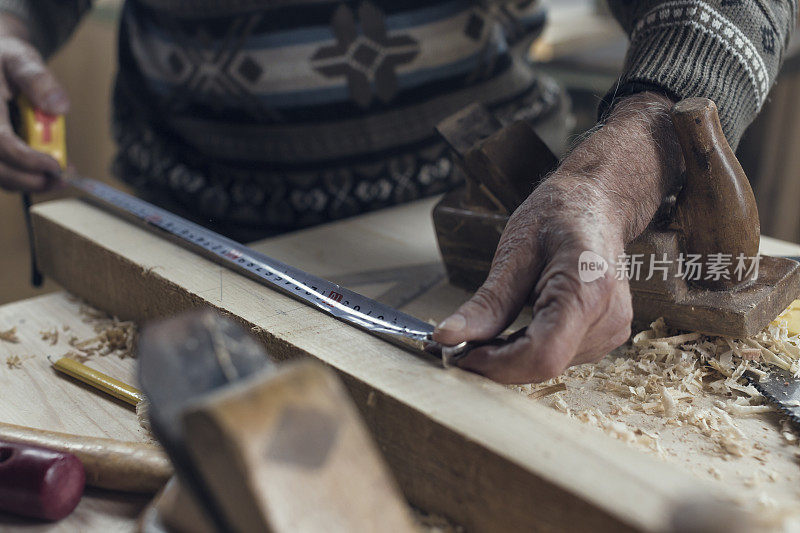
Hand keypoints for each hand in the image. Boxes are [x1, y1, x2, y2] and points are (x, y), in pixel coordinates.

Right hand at [0, 13, 67, 191]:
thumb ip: (37, 79)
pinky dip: (24, 176)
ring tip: (59, 177)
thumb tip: (60, 107)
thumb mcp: (21, 59)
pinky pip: (2, 172)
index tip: (55, 165)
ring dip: (29, 182)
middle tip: (61, 178)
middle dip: (30, 179)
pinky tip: (46, 171)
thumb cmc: (6, 59)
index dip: (26, 158)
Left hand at [433, 92, 683, 383]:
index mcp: (586, 290)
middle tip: (458, 345)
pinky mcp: (606, 336)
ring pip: (548, 366)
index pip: (542, 355)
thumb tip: (447, 337)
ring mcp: (611, 330)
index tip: (460, 355)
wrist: (596, 202)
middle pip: (543, 365)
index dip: (498, 364)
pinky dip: (527, 349)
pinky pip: (558, 356)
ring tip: (487, 331)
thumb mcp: (514, 253)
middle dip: (496, 362)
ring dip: (510, 356)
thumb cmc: (558, 216)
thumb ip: (486, 304)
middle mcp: (608, 318)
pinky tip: (514, 327)